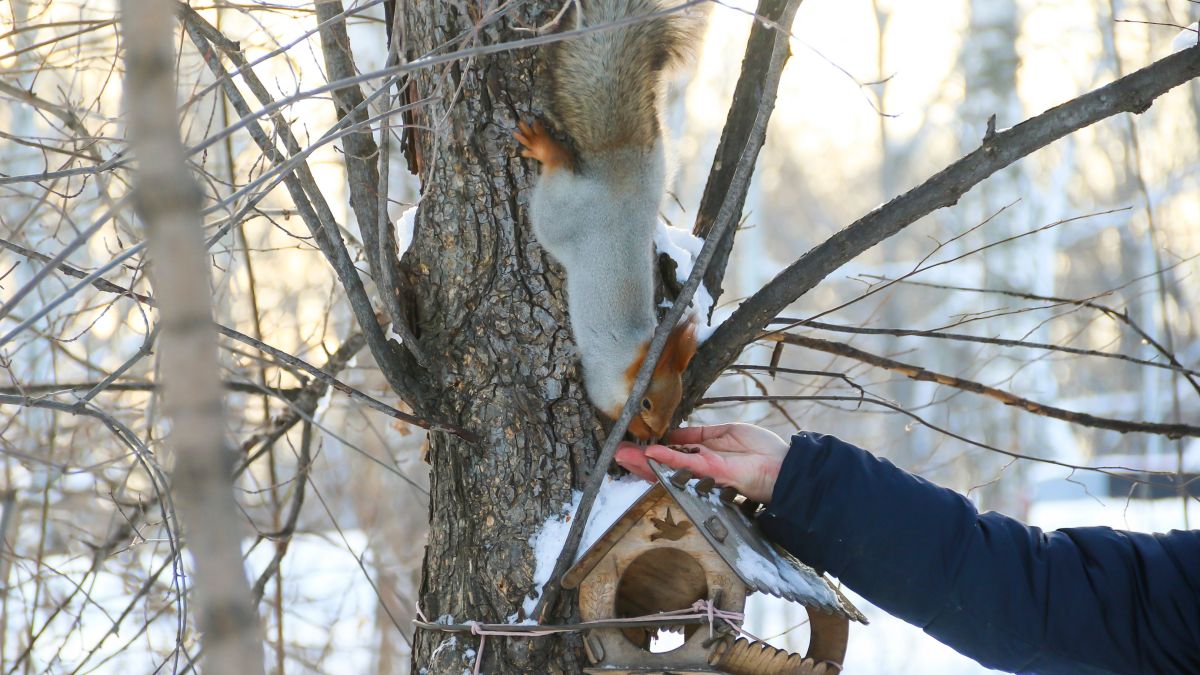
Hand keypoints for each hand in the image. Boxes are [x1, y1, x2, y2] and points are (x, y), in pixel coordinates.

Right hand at [615, 423, 788, 502]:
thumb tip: (676, 432)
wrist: (784, 466)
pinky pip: (685, 464)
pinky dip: (668, 459)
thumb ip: (700, 434)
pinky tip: (650, 454)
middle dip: (640, 460)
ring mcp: (704, 472)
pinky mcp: (712, 472)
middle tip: (618, 455)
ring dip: (644, 462)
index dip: (653, 451)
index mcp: (704, 455)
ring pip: (668, 468)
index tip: (635, 446)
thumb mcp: (727, 432)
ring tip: (622, 456)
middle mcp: (700, 466)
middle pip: (664, 465)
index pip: (672, 453)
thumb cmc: (763, 451)